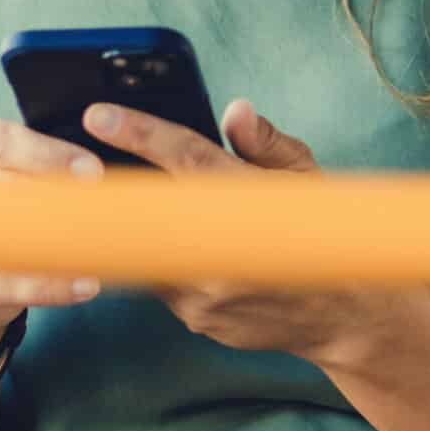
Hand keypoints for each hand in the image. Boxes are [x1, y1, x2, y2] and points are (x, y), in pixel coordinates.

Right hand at [0, 119, 107, 347]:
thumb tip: (107, 179)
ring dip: (52, 241)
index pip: (1, 140)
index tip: (93, 173)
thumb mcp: (29, 178)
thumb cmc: (9, 212)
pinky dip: (48, 286)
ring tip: (95, 250)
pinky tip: (86, 285)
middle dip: (52, 196)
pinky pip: (2, 284)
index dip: (48, 154)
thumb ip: (59, 171)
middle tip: (99, 211)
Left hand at [82, 99, 351, 362]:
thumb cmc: (326, 235)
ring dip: (138, 225)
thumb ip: (266, 144)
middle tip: (82, 166)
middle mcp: (225, 252)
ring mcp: (205, 292)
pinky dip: (162, 257)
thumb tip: (234, 112)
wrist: (348, 316)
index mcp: (256, 206)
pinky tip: (179, 248)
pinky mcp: (195, 319)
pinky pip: (160, 280)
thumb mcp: (309, 178)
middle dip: (112, 185)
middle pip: (147, 208)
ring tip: (139, 209)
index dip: (139, 133)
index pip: (186, 159)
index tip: (99, 115)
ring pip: (147, 248)